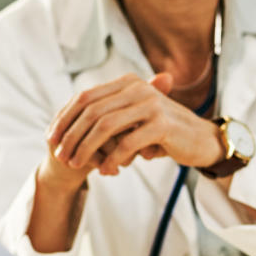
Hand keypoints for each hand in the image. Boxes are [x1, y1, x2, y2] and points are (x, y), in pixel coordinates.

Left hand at [46, 73, 223, 176]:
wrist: (204, 141)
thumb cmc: (167, 134)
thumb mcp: (137, 120)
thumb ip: (112, 117)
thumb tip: (75, 125)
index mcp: (128, 83)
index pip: (85, 97)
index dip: (65, 117)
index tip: (51, 138)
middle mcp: (138, 89)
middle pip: (91, 111)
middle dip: (71, 135)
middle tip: (60, 156)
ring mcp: (150, 105)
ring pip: (105, 126)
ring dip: (86, 148)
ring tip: (77, 165)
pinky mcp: (162, 125)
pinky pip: (127, 144)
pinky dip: (113, 159)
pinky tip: (106, 171)